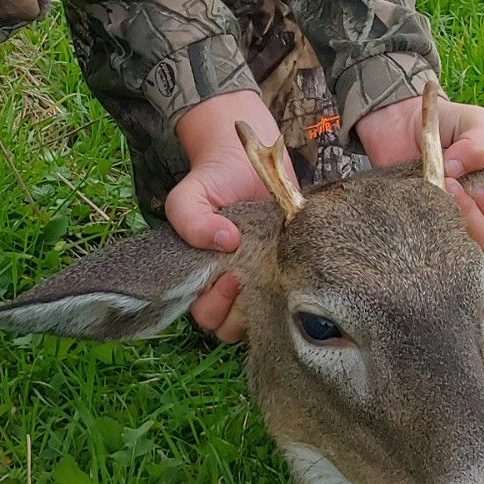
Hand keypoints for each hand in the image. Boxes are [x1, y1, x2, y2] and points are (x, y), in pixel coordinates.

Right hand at [166, 91, 285, 343]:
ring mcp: (262, 278)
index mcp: (203, 279)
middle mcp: (231, 286)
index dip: (216, 303)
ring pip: (263, 316)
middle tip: (250, 274)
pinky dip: (294, 287)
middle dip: (240, 308)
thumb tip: (223, 241)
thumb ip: (189, 219)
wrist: (247, 158)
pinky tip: (294, 266)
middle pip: (233, 325)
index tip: (229, 275)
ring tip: (273, 270)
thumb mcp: (189, 195)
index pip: (206, 315)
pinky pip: (293, 294)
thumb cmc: (214, 181)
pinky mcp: (289, 267)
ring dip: (267, 301)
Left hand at [355, 90, 483, 251]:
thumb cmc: (446, 125)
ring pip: (463, 244)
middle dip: (479, 217)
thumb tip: (460, 168)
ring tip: (441, 186)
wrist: (399, 122)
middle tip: (459, 187)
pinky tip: (423, 197)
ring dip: (455, 217)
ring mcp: (449, 223)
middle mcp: (478, 216)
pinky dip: (430, 221)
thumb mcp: (473, 120)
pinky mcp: (422, 225)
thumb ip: (481, 139)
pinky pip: (432, 240)